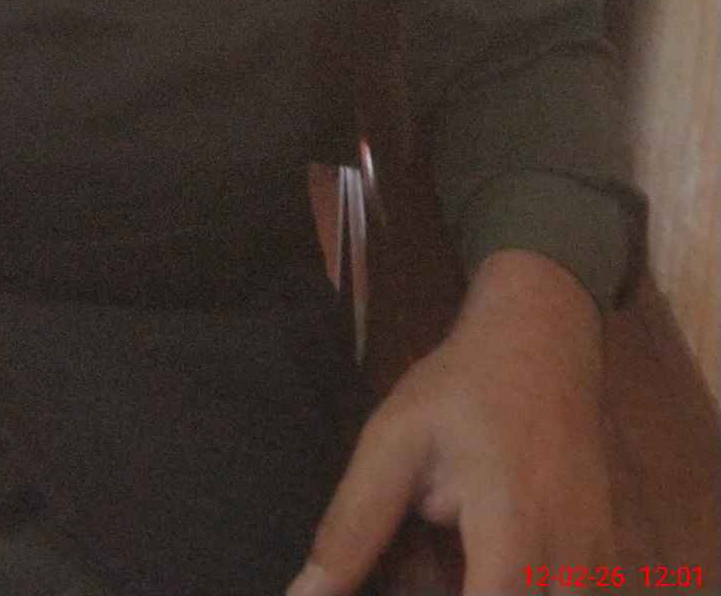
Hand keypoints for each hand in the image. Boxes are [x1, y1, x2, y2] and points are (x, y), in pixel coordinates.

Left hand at [287, 249, 612, 595]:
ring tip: (446, 556)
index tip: (404, 584)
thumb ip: (354, 524)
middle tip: (421, 561)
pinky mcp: (606, 565)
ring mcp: (599, 570)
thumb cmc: (463, 388)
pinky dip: (515, 585)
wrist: (542, 343)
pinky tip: (476, 558)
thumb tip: (306, 593)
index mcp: (514, 535)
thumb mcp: (394, 441)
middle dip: (455, 591)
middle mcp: (571, 567)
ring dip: (487, 587)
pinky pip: (560, 594)